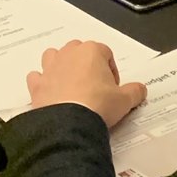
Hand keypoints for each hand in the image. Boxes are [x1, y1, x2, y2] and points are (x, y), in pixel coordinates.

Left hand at [26, 40, 145, 128]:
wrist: (68, 125)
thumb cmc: (98, 105)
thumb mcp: (124, 100)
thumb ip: (135, 91)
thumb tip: (141, 90)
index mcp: (92, 51)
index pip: (106, 53)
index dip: (111, 71)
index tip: (112, 89)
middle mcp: (69, 53)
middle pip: (79, 50)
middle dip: (86, 65)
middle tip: (94, 87)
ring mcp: (50, 68)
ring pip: (54, 56)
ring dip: (60, 66)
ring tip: (70, 85)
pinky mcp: (37, 85)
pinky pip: (36, 77)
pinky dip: (41, 83)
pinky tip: (49, 94)